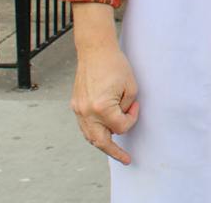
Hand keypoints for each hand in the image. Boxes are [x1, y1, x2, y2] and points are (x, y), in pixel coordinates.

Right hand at [70, 42, 139, 164]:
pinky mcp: (75, 105)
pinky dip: (94, 131)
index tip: (135, 106)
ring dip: (103, 143)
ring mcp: (78, 110)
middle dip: (114, 152)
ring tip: (114, 149)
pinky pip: (85, 125)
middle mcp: (87, 112)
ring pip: (90, 136)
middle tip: (125, 159)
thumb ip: (127, 107)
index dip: (131, 118)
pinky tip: (103, 132)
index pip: (120, 127)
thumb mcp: (131, 86)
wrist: (95, 51)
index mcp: (101, 108)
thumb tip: (121, 119)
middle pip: (100, 142)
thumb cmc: (115, 65)